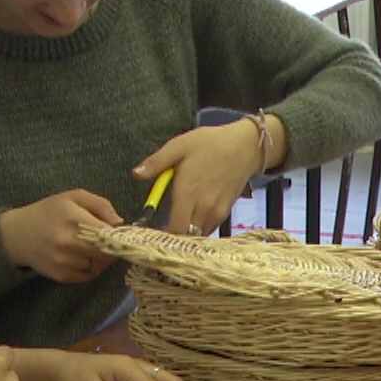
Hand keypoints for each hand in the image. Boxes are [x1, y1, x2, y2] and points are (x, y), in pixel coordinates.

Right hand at [0, 189, 122, 281]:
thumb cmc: (49, 212)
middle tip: (107, 241)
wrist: (17, 234)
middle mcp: (68, 242)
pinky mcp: (61, 275)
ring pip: (99, 265)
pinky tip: (80, 257)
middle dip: (112, 248)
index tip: (120, 233)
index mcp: (73, 219)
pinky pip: (88, 275)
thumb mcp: (73, 197)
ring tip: (88, 247)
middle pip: (107, 253)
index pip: (109, 233)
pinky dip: (90, 268)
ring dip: (100, 258)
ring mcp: (64, 261)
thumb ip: (100, 205)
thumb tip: (120, 222)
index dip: (119, 234)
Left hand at [133, 117, 282, 236]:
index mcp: (188, 192)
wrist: (245, 146)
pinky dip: (197, 228)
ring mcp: (217, 212)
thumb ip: (156, 162)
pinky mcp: (225, 213)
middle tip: (159, 230)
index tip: (149, 233)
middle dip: (172, 236)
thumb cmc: (210, 143)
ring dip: (185, 233)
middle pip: (185, 236)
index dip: (161, 236)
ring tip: (174, 223)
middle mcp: (204, 207)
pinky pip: (208, 229)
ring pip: (197, 235)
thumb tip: (135, 174)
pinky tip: (190, 218)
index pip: (174, 229)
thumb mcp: (179, 146)